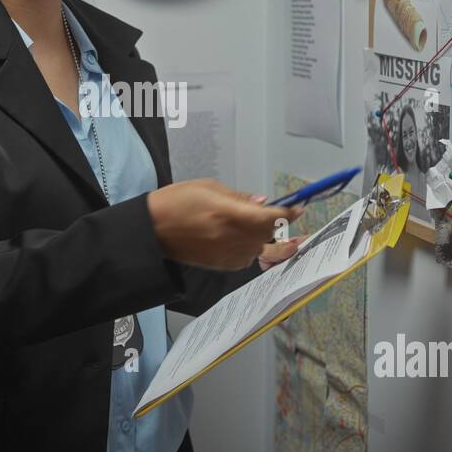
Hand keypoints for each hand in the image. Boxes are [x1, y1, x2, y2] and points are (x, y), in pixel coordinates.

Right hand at [147, 179, 301, 269]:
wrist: (153, 230)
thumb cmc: (178, 202)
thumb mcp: (210, 187)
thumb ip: (239, 198)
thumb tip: (262, 203)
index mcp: (230, 214)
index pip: (271, 217)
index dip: (289, 213)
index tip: (298, 208)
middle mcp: (232, 237)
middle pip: (270, 235)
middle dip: (279, 225)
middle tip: (286, 217)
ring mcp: (227, 254)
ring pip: (261, 248)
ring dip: (266, 238)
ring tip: (266, 230)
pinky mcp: (222, 265)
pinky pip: (247, 258)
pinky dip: (251, 248)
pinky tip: (244, 240)